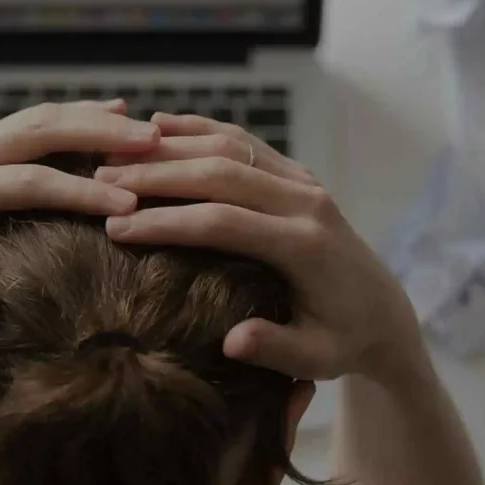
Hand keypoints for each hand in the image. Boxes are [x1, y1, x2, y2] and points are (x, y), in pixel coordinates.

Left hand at [0, 101, 159, 337]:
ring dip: (94, 120)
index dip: (77, 192)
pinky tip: (116, 112)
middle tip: (152, 144)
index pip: (24, 183)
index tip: (127, 204)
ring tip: (148, 130)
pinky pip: (33, 124)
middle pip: (37, 132)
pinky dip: (76, 117)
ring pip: (39, 119)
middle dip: (98, 135)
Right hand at [94, 114, 423, 381]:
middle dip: (157, 176)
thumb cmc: (343, 341)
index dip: (167, 222)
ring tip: (115, 156)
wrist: (384, 311)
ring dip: (170, 147)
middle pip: (221, 173)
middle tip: (100, 183)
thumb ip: (277, 349)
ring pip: (230, 146)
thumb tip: (232, 343)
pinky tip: (158, 125)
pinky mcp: (297, 174)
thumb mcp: (317, 359)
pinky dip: (200, 129)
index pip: (223, 222)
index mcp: (305, 244)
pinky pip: (244, 140)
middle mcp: (306, 202)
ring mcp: (303, 181)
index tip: (117, 228)